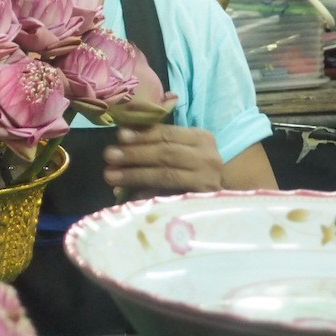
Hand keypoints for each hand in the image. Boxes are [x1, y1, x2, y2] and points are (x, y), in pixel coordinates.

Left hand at [103, 125, 223, 199]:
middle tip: (109, 156)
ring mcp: (206, 182)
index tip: (120, 135)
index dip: (143, 134)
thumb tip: (122, 135)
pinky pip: (168, 197)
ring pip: (165, 175)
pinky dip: (146, 196)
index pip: (168, 133)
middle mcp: (207, 158)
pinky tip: (128, 196)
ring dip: (135, 175)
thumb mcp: (182, 147)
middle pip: (166, 153)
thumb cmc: (195, 167)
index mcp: (200, 138)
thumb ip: (158, 140)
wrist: (226, 198)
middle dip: (134, 154)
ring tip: (111, 176)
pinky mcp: (201, 202)